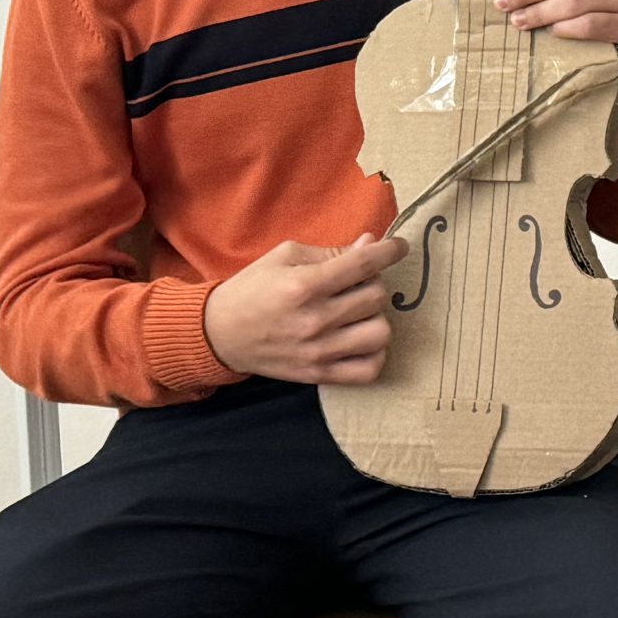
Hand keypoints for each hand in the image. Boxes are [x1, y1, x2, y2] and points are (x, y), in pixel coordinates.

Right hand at [202, 233, 406, 384]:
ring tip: (357, 312)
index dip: (390, 251)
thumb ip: (330, 251)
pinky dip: (374, 353)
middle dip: (373, 282)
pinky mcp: (319, 374)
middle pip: (375, 296)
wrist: (218, 334)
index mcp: (304, 285)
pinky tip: (360, 338)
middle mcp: (315, 320)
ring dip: (375, 317)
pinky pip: (369, 369)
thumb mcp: (284, 257)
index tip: (398, 247)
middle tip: (355, 282)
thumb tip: (370, 243)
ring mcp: (318, 351)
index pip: (364, 264)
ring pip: (380, 332)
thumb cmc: (253, 289)